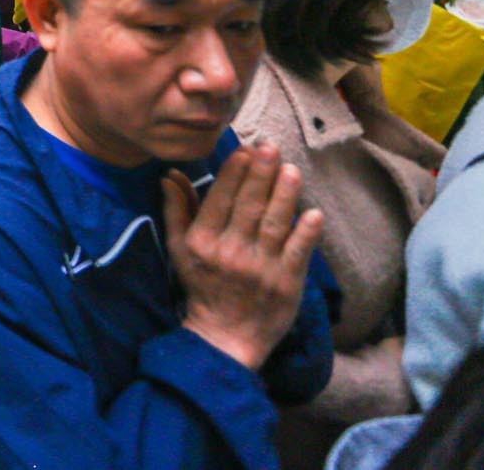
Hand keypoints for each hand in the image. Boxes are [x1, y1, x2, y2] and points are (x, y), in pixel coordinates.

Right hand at [163, 144, 324, 370]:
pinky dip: (305, 233)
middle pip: (249, 206)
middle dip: (260, 173)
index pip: (220, 199)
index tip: (245, 150)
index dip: (234, 173)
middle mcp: (230, 252)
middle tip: (270, 146)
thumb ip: (177, 210)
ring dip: (284, 195)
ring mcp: (260, 268)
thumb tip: (170, 175)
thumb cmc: (201, 287)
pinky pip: (297, 252)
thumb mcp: (180, 250)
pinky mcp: (286, 283)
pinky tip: (313, 213)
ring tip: (291, 170)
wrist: (225, 337)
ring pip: (274, 223)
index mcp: (203, 242)